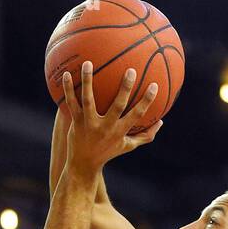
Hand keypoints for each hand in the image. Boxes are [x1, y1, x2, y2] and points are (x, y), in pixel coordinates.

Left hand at [62, 62, 161, 178]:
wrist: (83, 165)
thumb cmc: (107, 152)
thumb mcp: (127, 146)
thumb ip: (144, 135)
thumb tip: (161, 122)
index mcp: (120, 132)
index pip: (136, 115)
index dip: (146, 101)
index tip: (154, 86)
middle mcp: (105, 127)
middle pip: (117, 106)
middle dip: (125, 89)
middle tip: (131, 70)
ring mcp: (89, 124)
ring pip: (89, 100)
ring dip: (88, 81)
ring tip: (88, 63)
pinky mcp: (76, 122)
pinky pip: (71, 103)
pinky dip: (68, 89)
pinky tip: (66, 73)